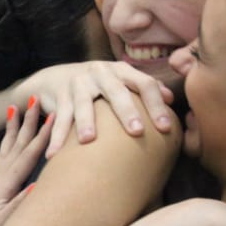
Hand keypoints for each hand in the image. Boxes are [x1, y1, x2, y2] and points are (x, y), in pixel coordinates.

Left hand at [0, 99, 51, 225]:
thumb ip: (19, 205)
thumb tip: (38, 184)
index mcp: (2, 188)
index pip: (25, 156)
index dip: (40, 136)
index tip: (52, 115)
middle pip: (14, 146)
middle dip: (25, 123)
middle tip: (32, 99)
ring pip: (5, 151)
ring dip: (13, 130)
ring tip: (14, 110)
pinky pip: (0, 162)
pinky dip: (6, 147)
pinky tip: (7, 143)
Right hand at [15, 61, 175, 155]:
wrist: (54, 78)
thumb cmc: (97, 87)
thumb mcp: (120, 82)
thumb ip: (143, 89)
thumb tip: (171, 100)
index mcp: (121, 71)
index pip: (144, 84)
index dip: (156, 105)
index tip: (165, 128)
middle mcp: (100, 73)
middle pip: (116, 91)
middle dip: (127, 111)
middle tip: (136, 131)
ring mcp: (78, 83)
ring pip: (83, 103)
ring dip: (86, 122)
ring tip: (89, 140)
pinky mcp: (60, 95)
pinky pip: (60, 117)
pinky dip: (57, 137)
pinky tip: (54, 155)